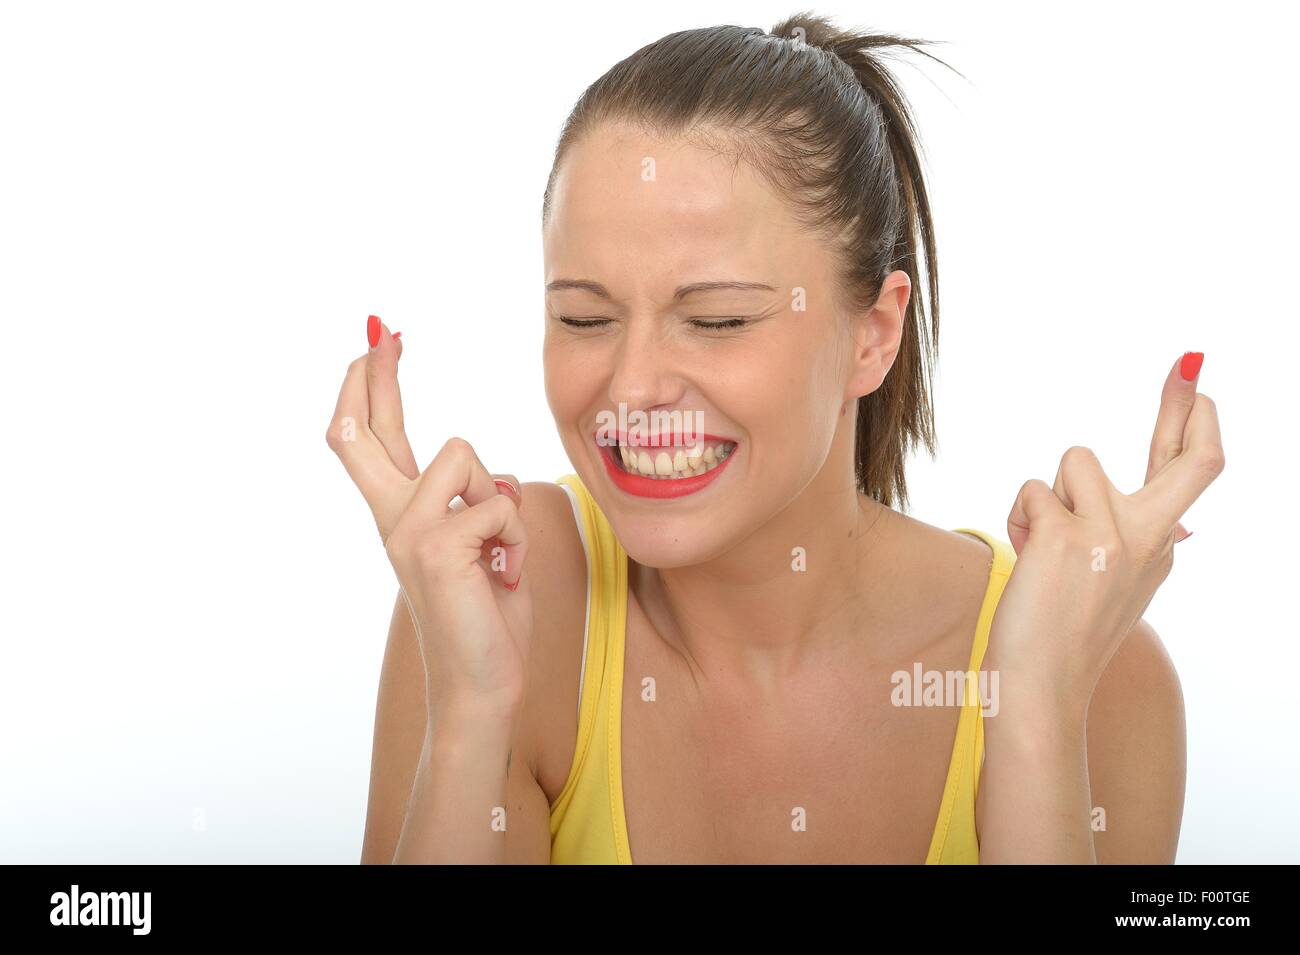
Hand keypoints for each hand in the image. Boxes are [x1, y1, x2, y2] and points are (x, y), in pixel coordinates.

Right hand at [326, 315, 531, 720]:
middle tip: (383, 330)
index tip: (380, 340)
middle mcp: (393, 519)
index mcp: (403, 517)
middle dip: (375, 373)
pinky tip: (505, 576)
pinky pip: (498, 504)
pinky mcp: (435, 547)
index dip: (373, 387)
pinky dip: (516, 538)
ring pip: (467, 457)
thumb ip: (474, 507)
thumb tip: (493, 479)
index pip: (375, 439)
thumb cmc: (488, 617)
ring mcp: (407, 532)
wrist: (483, 685)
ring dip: (502, 501)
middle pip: (366, 429)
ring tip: (499, 554)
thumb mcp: (481, 549)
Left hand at [986, 352, 1223, 705]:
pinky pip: (1033, 490)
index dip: (1194, 425)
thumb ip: (1142, 548)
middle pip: (1193, 460)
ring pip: (1074, 463)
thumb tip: (1183, 526)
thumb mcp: (1119, 591)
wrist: (1039, 688)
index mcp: (1160, 550)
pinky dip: (1019, 516)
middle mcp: (1151, 539)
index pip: (1193, 474)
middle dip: (1185, 403)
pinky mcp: (1068, 535)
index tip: (1198, 389)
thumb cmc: (1064, 640)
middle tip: (1188, 364)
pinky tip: (1024, 557)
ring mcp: (1113, 535)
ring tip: (1039, 546)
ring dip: (1046, 496)